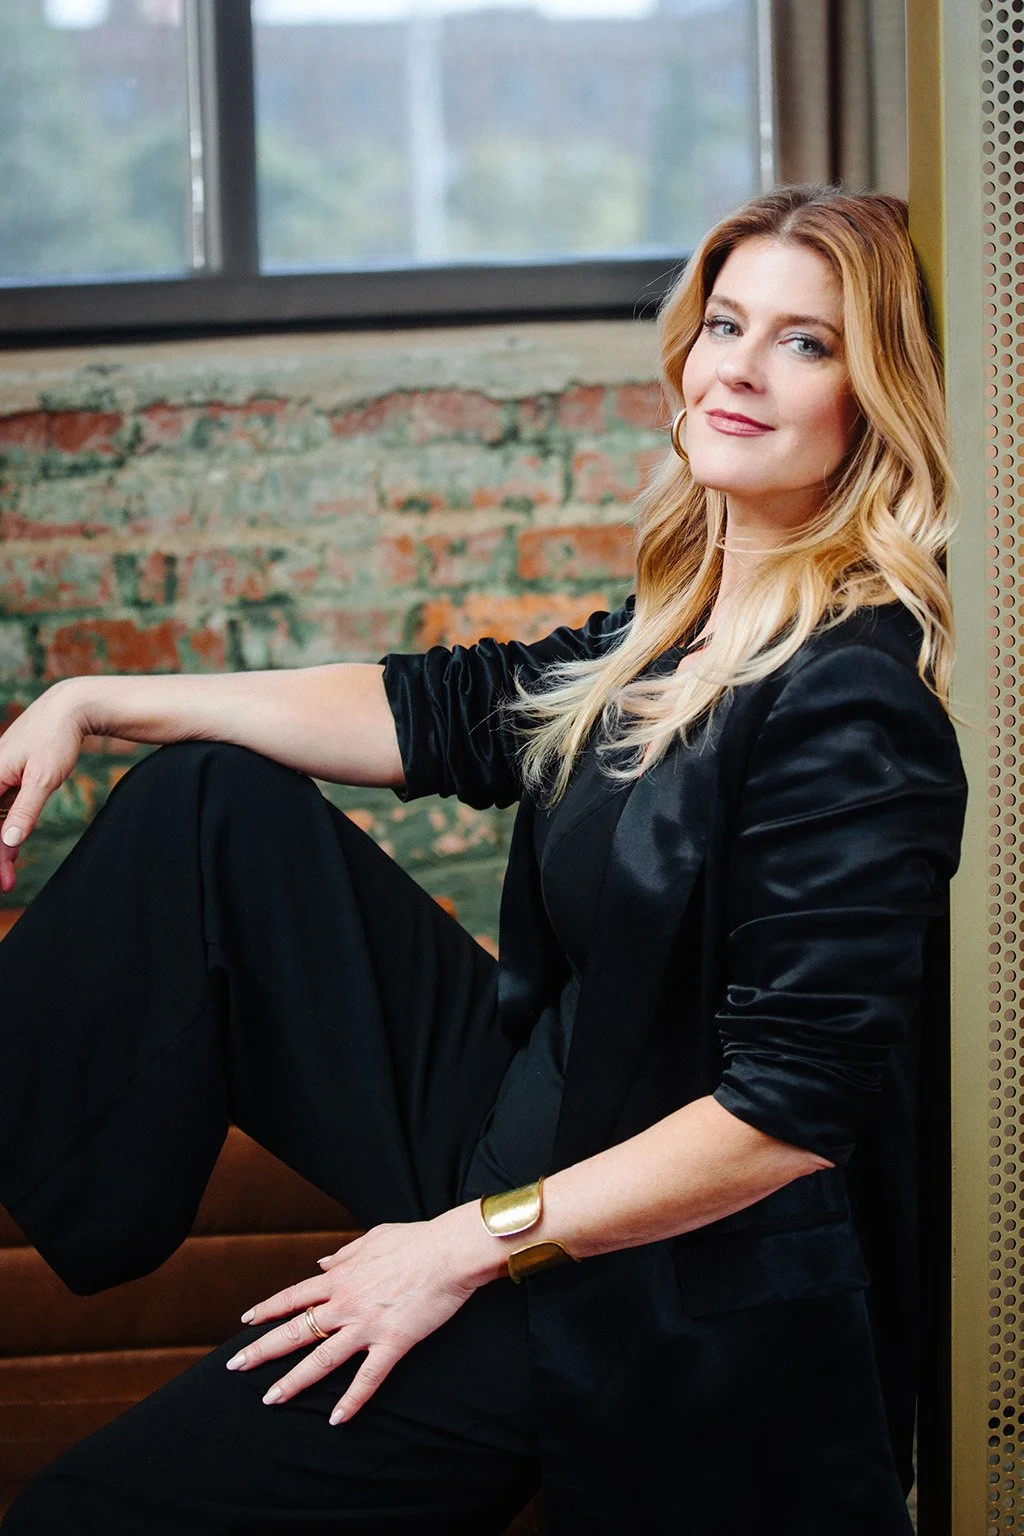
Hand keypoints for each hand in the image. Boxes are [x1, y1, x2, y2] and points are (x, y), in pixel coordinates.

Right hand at [0, 682, 88, 893]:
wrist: (67, 709)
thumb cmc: (55, 738)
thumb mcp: (43, 778)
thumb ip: (25, 811)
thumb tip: (8, 843)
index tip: (0, 877)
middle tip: (7, 886)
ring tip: (9, 881)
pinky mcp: (7, 783)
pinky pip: (1, 815)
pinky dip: (6, 836)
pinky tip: (10, 857)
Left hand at [225, 1202, 502, 1422]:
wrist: (450, 1251)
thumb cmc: (415, 1240)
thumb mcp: (372, 1237)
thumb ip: (344, 1253)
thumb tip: (322, 1260)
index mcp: (341, 1277)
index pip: (294, 1296)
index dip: (268, 1309)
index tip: (245, 1321)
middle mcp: (346, 1302)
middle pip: (296, 1329)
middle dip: (263, 1349)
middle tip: (235, 1365)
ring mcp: (366, 1325)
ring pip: (322, 1358)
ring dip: (294, 1380)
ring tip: (270, 1399)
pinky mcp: (392, 1342)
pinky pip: (368, 1378)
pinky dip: (351, 1400)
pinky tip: (335, 1420)